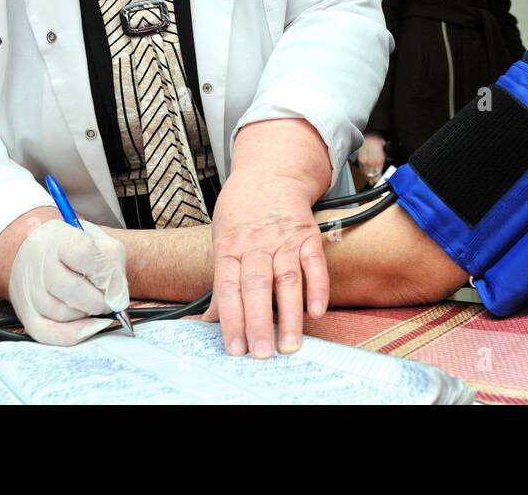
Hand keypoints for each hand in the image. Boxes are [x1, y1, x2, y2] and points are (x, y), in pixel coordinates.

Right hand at [8, 218, 129, 345]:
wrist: (37, 251)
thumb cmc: (72, 246)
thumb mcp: (98, 239)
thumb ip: (113, 262)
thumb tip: (118, 299)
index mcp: (58, 238)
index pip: (84, 254)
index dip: (106, 273)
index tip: (116, 284)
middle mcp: (38, 264)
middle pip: (73, 289)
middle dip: (100, 299)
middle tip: (107, 298)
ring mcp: (28, 291)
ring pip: (63, 313)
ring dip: (87, 314)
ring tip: (91, 302)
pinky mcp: (25, 313)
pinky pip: (47, 334)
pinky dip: (73, 334)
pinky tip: (89, 326)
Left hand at [207, 168, 327, 358]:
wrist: (269, 173)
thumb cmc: (241, 212)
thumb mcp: (221, 240)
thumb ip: (221, 282)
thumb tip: (209, 320)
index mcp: (230, 247)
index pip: (228, 288)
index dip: (231, 320)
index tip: (234, 348)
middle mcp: (256, 244)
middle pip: (256, 287)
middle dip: (258, 323)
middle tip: (261, 354)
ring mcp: (284, 239)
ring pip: (286, 280)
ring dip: (289, 315)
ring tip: (290, 345)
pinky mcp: (307, 236)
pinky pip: (314, 263)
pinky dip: (317, 287)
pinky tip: (316, 311)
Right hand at [357, 132, 385, 181]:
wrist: (370, 135)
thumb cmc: (378, 141)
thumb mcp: (386, 152)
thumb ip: (385, 162)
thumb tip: (386, 170)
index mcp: (379, 162)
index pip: (378, 177)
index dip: (380, 181)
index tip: (381, 181)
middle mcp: (371, 163)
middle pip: (371, 178)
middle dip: (374, 181)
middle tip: (376, 181)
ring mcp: (364, 162)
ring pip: (366, 175)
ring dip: (369, 178)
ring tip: (371, 179)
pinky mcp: (360, 161)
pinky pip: (361, 170)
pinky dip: (364, 173)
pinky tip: (367, 172)